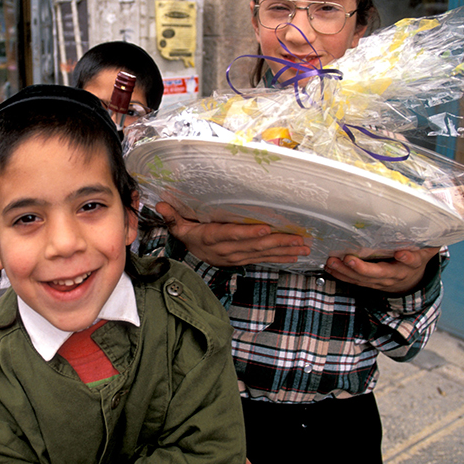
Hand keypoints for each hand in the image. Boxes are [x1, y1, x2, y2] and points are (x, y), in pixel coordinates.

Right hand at [156, 202, 309, 267]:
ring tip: (303, 246)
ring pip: (262, 254)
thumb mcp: (178, 226)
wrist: (194, 255)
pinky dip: (281, 257)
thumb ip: (172, 216)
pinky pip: (264, 260)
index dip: (247, 233)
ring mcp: (237, 257)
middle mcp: (226, 249)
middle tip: (297, 238)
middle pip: (253, 246)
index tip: (265, 228)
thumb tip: (160, 203)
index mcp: (211, 238)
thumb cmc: (190, 234)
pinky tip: (296, 254)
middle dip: (276, 242)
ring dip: (284, 250)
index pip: (230, 235)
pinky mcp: (245, 260)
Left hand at [324, 247, 438, 293]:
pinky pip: (355, 281)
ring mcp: (382, 281)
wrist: (412, 280)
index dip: (408, 258)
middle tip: (349, 259)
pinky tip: (330, 268)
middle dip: (363, 269)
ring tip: (332, 262)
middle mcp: (396, 274)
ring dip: (346, 272)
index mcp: (412, 263)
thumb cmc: (417, 256)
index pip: (413, 261)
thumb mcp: (427, 247)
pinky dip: (342, 275)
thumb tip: (434, 216)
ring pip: (363, 280)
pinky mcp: (371, 284)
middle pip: (380, 274)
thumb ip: (428, 236)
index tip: (401, 254)